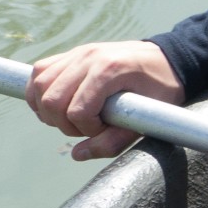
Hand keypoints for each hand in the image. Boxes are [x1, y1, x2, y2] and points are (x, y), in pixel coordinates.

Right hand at [26, 41, 183, 160]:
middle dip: (64, 124)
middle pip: (51, 100)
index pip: (77, 111)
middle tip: (86, 127)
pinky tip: (56, 106)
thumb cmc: (161, 89)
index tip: (104, 129)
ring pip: (39, 85)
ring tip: (70, 118)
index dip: (87, 129)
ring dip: (47, 110)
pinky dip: (39, 93)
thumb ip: (114, 141)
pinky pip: (39, 72)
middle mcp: (89, 57)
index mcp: (110, 70)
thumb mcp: (147, 118)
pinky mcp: (72, 54)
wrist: (168, 60)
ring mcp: (78, 53)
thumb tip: (77, 154)